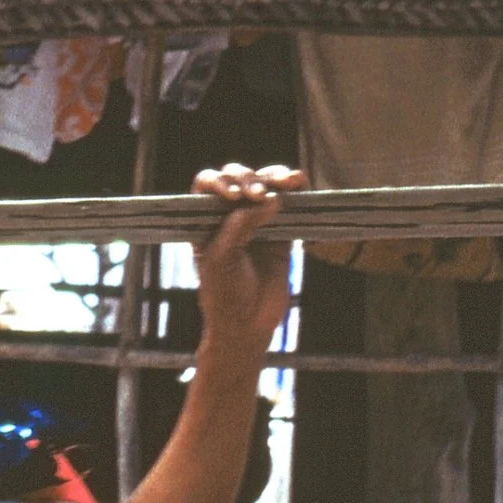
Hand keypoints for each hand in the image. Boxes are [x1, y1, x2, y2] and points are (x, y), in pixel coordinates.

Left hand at [190, 163, 304, 363]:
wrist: (248, 325)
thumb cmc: (224, 294)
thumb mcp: (221, 258)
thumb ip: (240, 226)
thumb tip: (270, 198)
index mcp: (204, 221)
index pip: (207, 185)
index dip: (219, 181)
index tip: (233, 196)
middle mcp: (228, 216)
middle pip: (238, 178)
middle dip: (248, 179)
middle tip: (255, 196)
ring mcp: (256, 221)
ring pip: (265, 183)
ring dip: (273, 177)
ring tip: (284, 184)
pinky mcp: (282, 229)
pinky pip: (290, 200)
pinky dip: (295, 186)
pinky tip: (298, 182)